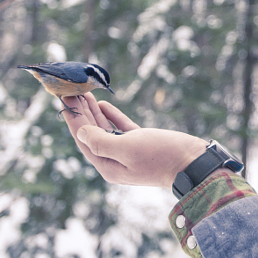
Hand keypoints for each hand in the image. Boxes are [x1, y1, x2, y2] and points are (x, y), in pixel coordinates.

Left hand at [61, 93, 207, 187]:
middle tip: (70, 92)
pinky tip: (103, 105)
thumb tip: (82, 132)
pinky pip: (120, 129)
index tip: (63, 99)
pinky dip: (111, 116)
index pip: (84, 139)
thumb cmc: (162, 156)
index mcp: (108, 165)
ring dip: (93, 112)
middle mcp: (115, 160)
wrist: (194, 164)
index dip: (73, 119)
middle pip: (92, 134)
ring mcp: (129, 153)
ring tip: (83, 93)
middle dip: (80, 113)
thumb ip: (102, 142)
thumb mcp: (130, 148)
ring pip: (104, 129)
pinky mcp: (142, 144)